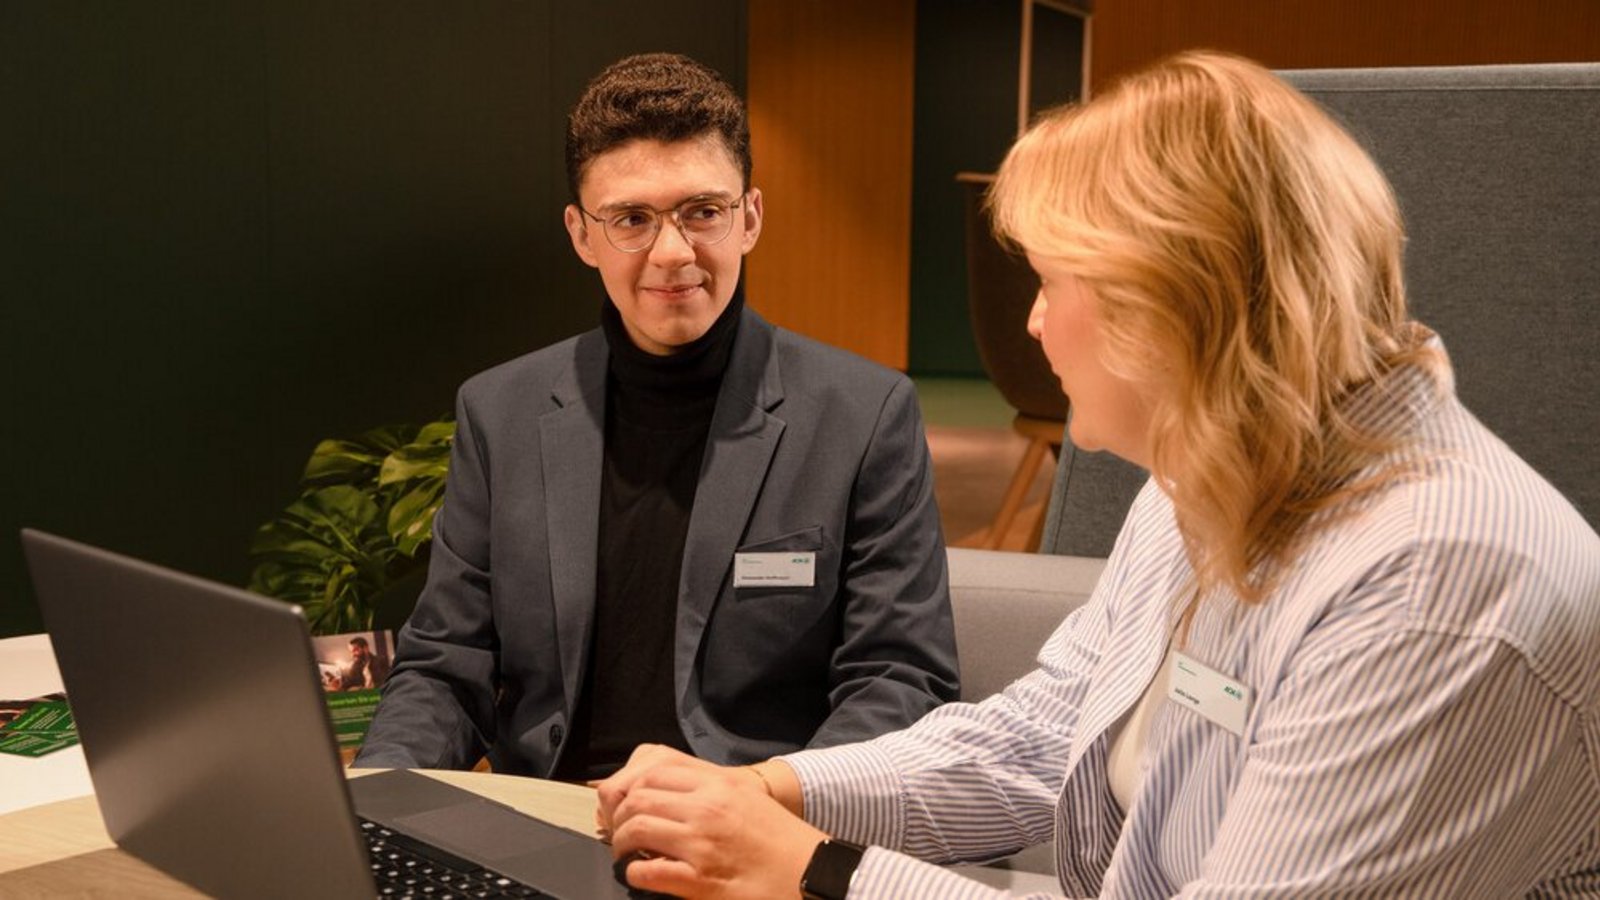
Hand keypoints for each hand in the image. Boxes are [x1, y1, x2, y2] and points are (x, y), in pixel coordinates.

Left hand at [606, 756, 826, 898]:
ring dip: (623, 844)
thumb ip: (707, 788)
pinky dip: (635, 873)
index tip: (628, 803)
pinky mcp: (700, 879)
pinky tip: (640, 875)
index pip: (653, 770)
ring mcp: (702, 843)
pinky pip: (648, 871)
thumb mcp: (743, 796)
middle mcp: (707, 808)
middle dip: (620, 817)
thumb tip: (663, 794)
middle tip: (621, 831)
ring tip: (627, 853)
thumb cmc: (777, 837)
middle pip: (639, 799)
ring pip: (637, 831)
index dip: (631, 788)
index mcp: (718, 784)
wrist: (808, 871)